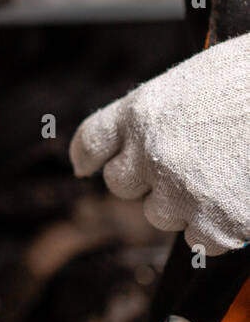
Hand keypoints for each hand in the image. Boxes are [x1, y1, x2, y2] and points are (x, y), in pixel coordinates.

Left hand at [70, 32, 249, 256]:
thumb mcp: (200, 79)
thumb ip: (170, 110)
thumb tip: (158, 130)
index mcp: (142, 110)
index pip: (93, 140)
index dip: (89, 156)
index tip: (87, 166)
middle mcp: (150, 151)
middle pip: (120, 185)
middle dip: (146, 182)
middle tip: (183, 171)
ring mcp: (181, 189)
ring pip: (160, 216)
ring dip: (184, 207)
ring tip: (223, 180)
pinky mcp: (216, 221)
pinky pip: (200, 242)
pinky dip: (219, 231)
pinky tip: (240, 206)